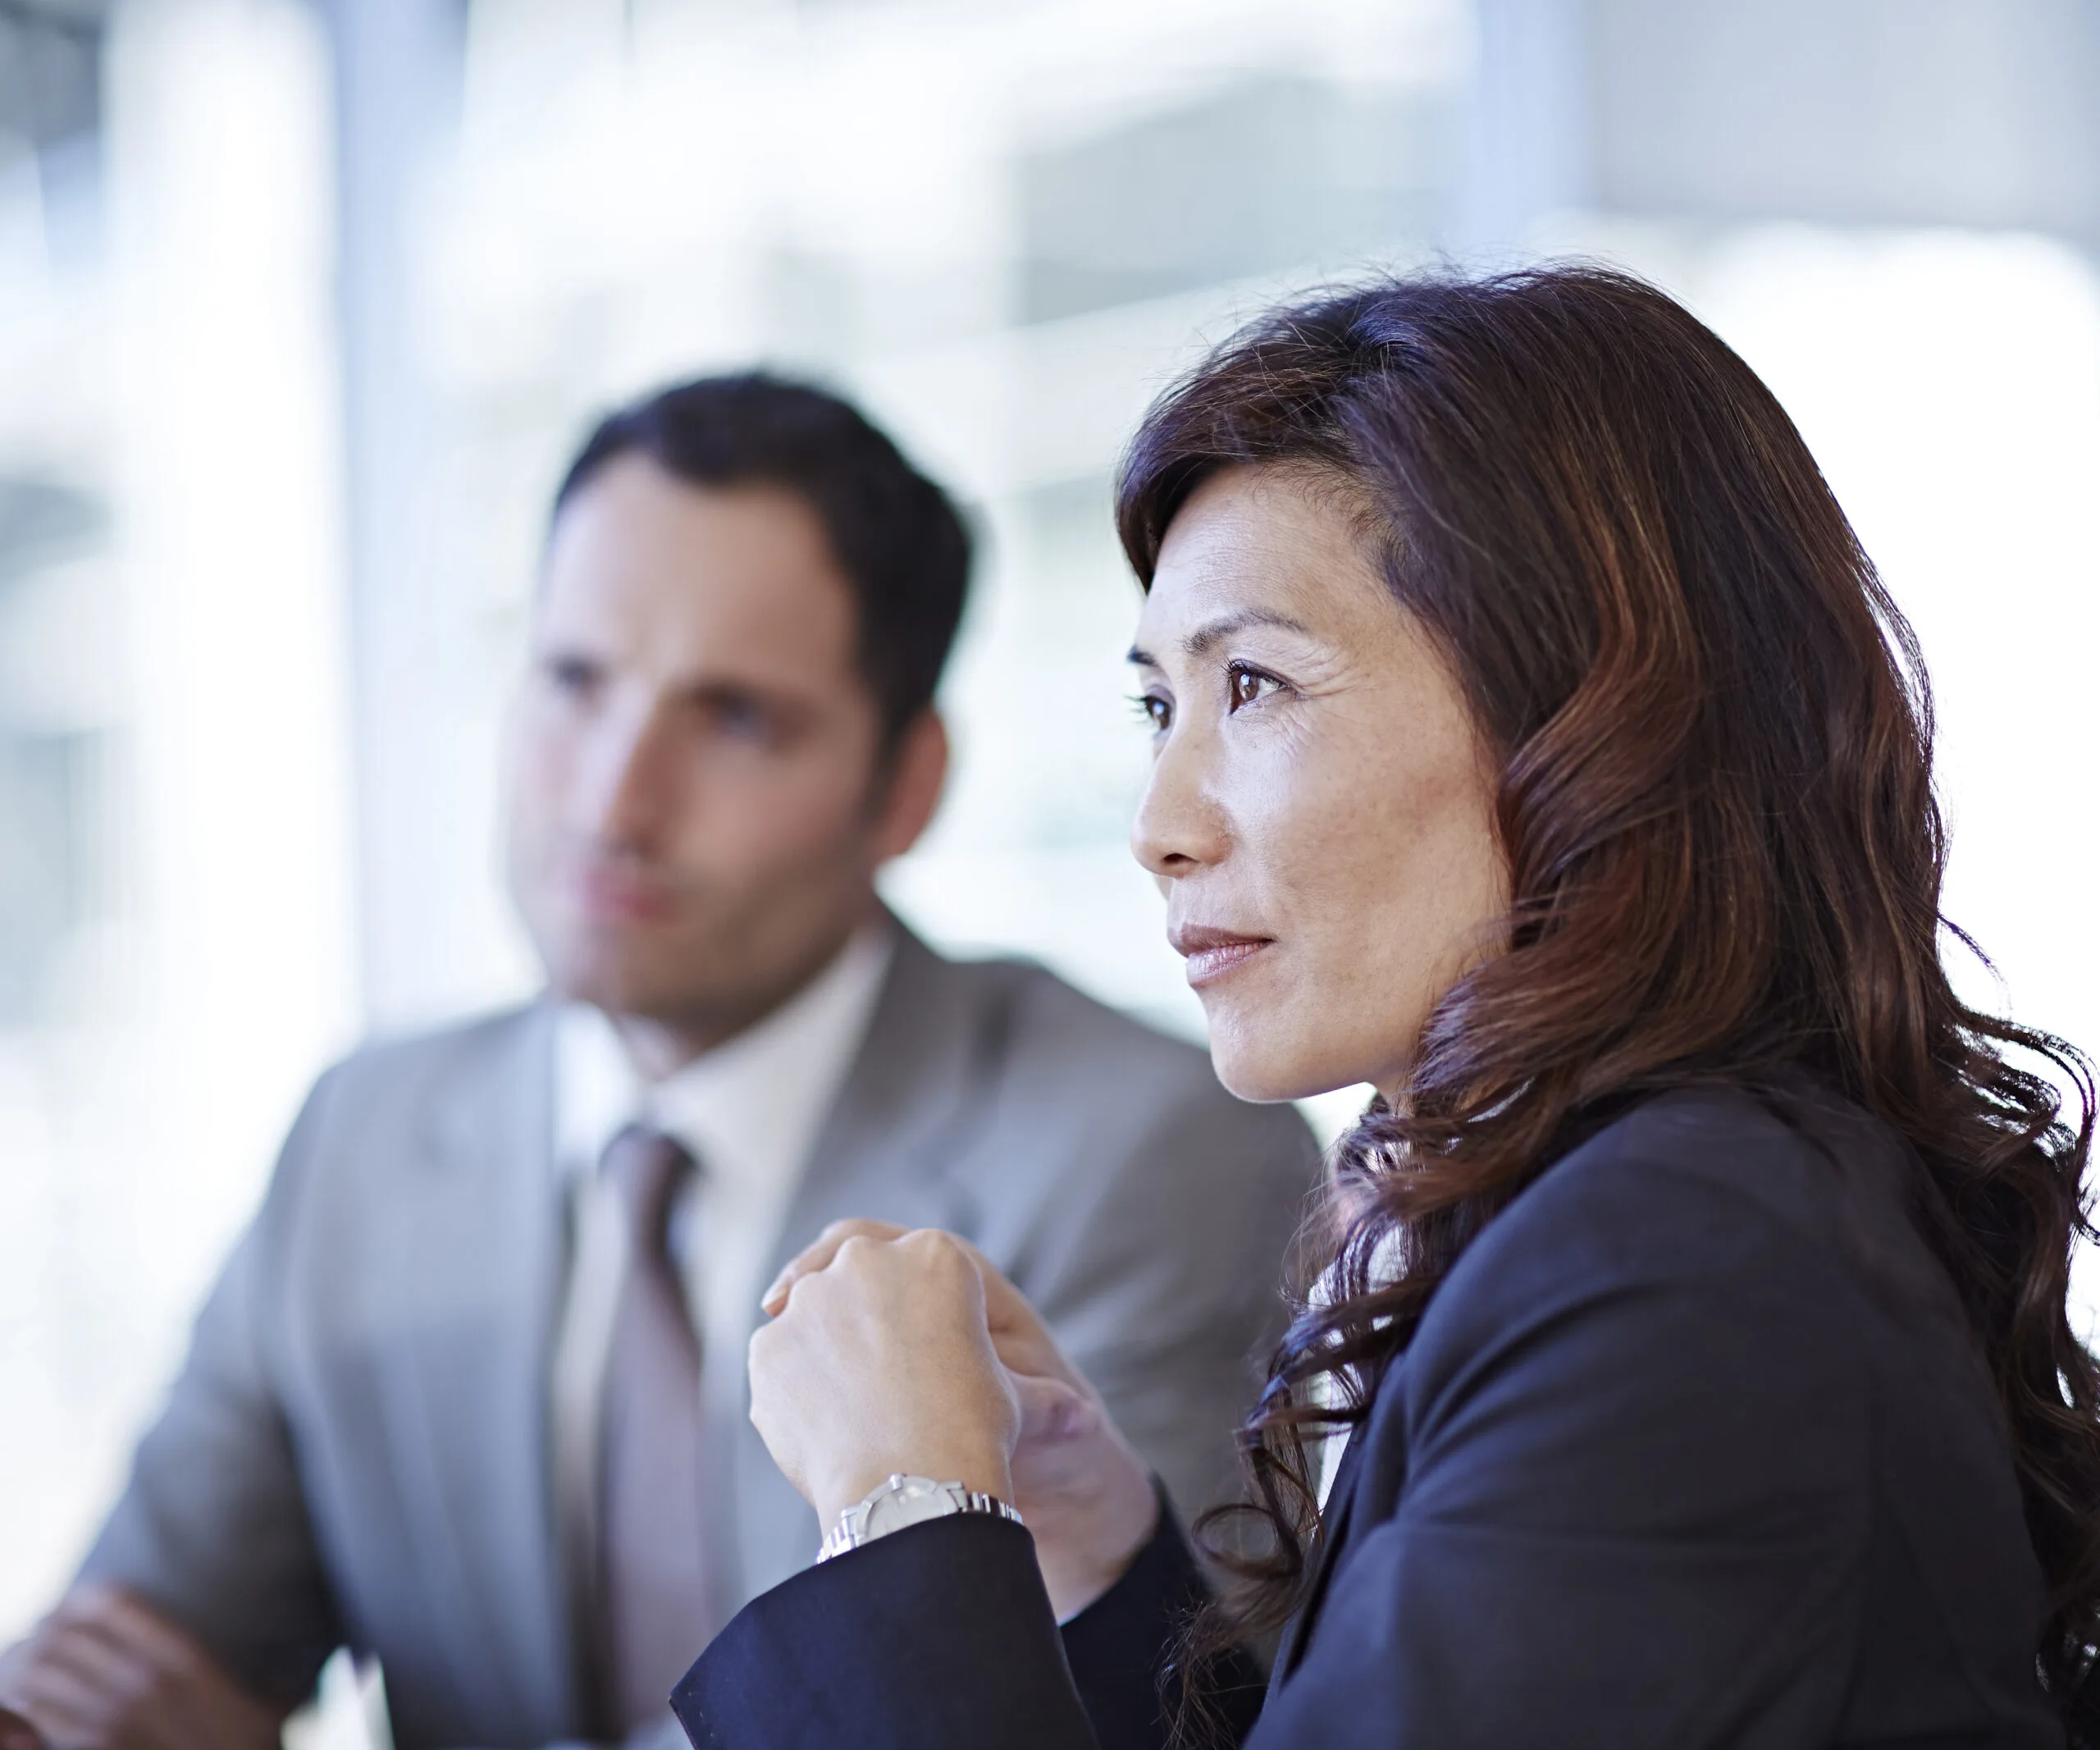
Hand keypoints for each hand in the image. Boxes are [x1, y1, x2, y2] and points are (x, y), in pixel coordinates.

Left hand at [0, 1586, 283, 1749]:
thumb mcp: (266, 1700)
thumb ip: (246, 1667)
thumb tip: (258, 1636)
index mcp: (185, 1659)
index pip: (110, 1600)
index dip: (81, 1601)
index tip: (74, 1613)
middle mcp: (146, 1682)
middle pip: (65, 1632)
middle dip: (43, 1636)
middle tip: (38, 1645)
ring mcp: (113, 1721)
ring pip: (37, 1670)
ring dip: (22, 1669)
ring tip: (23, 1673)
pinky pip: (32, 1715)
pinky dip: (19, 1707)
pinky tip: (26, 1708)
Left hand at [749, 1226, 1019, 1530]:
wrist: (913, 1484)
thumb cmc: (976, 1433)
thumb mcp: (1020, 1403)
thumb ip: (1045, 1398)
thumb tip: (1084, 1421)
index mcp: (935, 1256)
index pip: (919, 1263)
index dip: (918, 1303)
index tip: (917, 1339)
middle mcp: (866, 1262)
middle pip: (855, 1275)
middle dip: (863, 1315)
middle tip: (876, 1370)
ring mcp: (809, 1302)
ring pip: (810, 1316)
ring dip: (824, 1349)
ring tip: (850, 1408)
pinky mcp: (768, 1347)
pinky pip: (780, 1362)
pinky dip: (795, 1387)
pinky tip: (823, 1428)